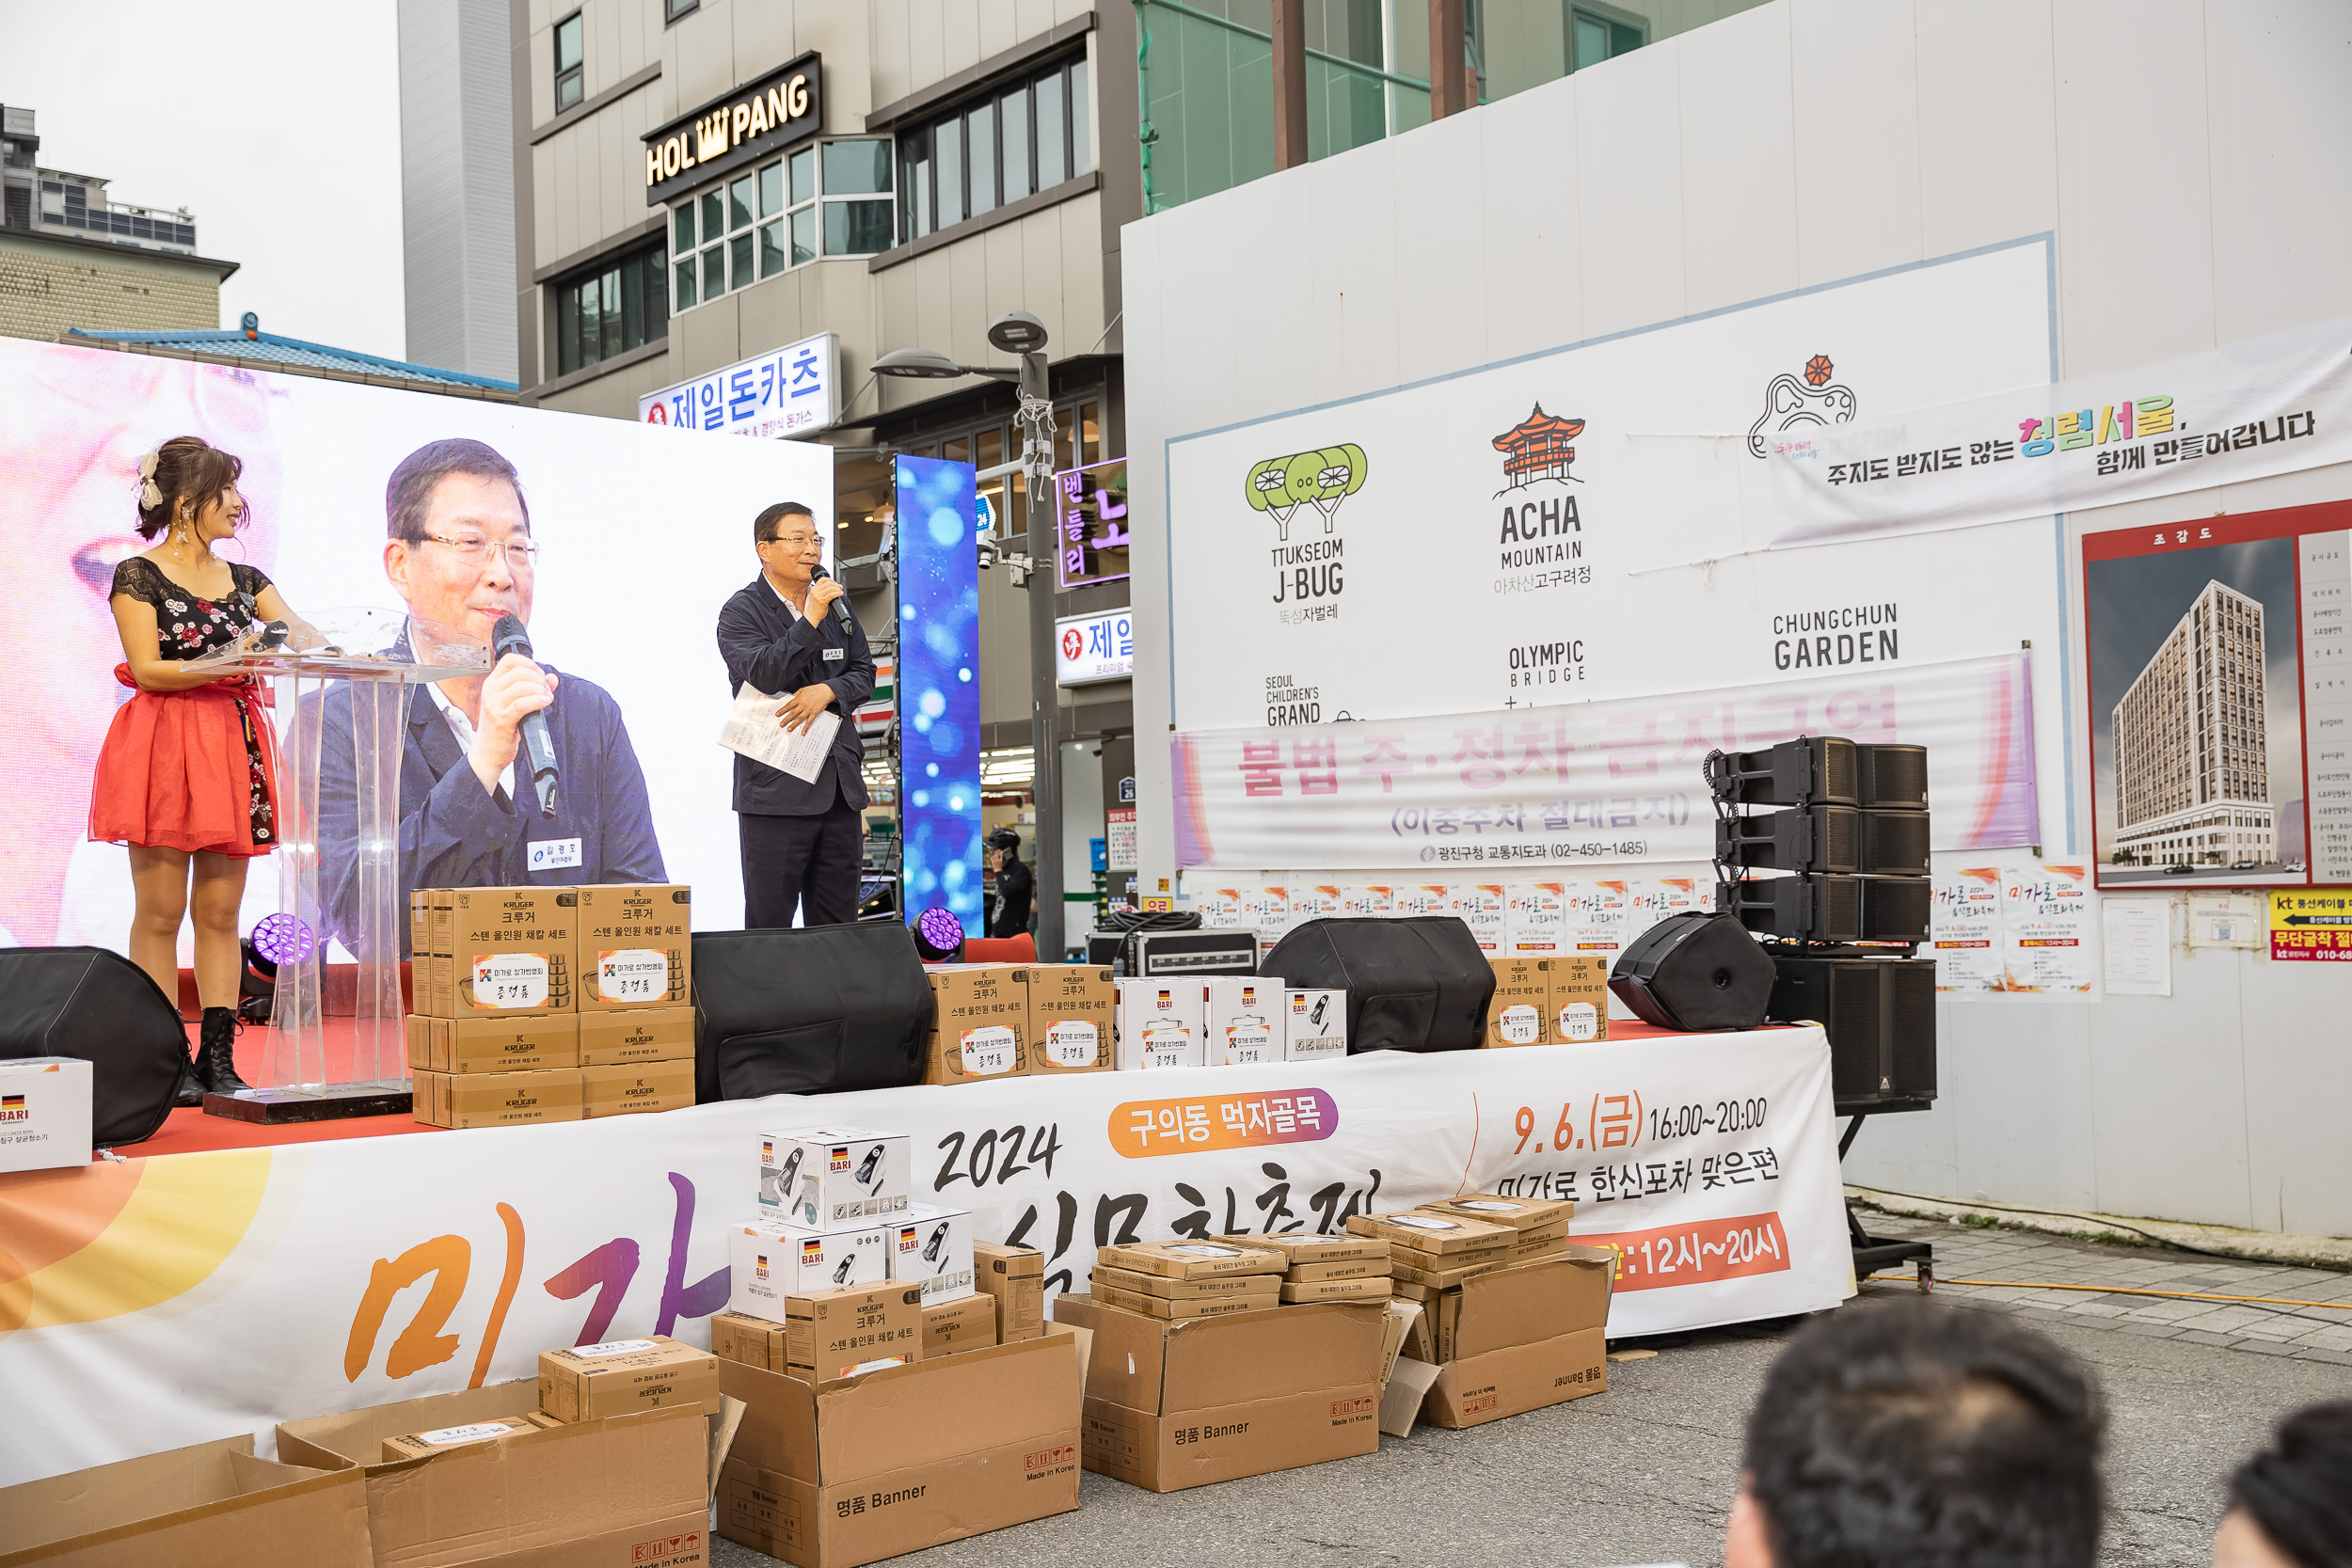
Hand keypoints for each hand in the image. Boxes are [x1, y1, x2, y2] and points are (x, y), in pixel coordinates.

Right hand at [468, 652, 557, 791]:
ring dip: (541, 690)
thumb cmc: (502, 728)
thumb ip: (533, 689)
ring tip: (546, 699)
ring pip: (522, 686)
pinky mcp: (502, 719)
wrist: (488, 752)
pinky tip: (545, 702)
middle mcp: (490, 691)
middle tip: (546, 690)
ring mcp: (494, 705)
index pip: (510, 660)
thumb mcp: (515, 704)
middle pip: (520, 672)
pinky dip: (538, 701)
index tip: (540, 676)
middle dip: (539, 679)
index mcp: (492, 684)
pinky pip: (523, 704)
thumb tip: (552, 678)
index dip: (529, 664)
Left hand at [775, 684, 833, 733]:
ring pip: (799, 718)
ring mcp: (809, 710)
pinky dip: (806, 727)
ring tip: (789, 729)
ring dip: (794, 724)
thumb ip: (796, 694)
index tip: (777, 714)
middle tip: (781, 724)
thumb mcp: (803, 689)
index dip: (782, 710)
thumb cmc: (814, 690)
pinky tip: (803, 732)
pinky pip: (809, 721)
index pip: (789, 705)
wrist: (826, 691)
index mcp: (799, 698)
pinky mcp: (815, 713)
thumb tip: (790, 699)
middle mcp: (803, 705)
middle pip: (793, 713)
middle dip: (786, 719)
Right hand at [802, 578, 844, 620]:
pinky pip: (832, 595)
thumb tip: (837, 586)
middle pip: (828, 583)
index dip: (831, 580)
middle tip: (839, 587)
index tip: (835, 583)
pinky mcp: (822, 601)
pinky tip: (840, 594)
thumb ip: (825, 591)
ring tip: (840, 591)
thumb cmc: (816, 607)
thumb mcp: (818, 596)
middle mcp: (815, 591)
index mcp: (814, 589)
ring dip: (837, 589)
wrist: (812, 616)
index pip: (823, 579)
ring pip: (830, 588)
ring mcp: (818, 596)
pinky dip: (837, 593)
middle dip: (836, 584)